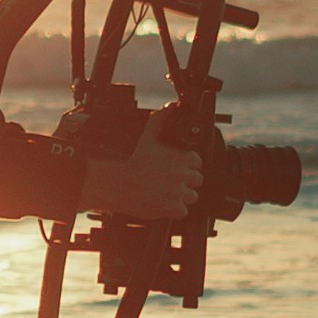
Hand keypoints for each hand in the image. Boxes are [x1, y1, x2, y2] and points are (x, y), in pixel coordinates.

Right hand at [83, 131, 202, 222]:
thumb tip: (171, 107)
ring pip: (191, 196)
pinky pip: (183, 211)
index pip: (197, 162)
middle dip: (186, 181)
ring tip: (167, 192)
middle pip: (197, 180)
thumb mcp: (148, 137)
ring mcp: (179, 192)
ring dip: (182, 196)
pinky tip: (164, 202)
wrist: (121, 185)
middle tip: (171, 181)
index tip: (177, 168)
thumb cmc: (135, 162)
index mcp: (181, 158)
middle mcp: (183, 175)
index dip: (187, 165)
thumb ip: (160, 120)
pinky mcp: (173, 208)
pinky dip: (175, 209)